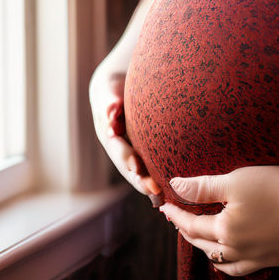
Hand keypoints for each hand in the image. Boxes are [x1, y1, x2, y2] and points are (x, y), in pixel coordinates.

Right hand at [89, 67, 161, 203]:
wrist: (119, 86)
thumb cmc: (113, 87)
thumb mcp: (109, 91)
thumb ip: (109, 102)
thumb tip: (109, 113)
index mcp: (109, 136)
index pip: (118, 150)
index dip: (126, 159)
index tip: (136, 167)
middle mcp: (119, 147)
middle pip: (129, 167)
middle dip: (140, 179)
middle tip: (154, 189)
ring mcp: (131, 150)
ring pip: (139, 170)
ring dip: (148, 182)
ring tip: (161, 194)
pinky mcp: (143, 150)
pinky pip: (149, 164)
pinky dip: (156, 175)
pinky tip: (169, 188)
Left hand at [160, 166, 278, 275]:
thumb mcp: (238, 180)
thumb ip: (205, 186)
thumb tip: (175, 186)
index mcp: (225, 229)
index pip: (192, 224)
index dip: (176, 214)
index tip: (164, 206)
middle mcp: (236, 249)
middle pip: (203, 244)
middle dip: (187, 231)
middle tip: (177, 221)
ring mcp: (256, 257)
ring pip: (221, 260)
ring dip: (205, 250)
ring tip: (199, 240)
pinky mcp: (274, 259)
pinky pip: (241, 268)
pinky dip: (228, 264)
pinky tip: (227, 259)